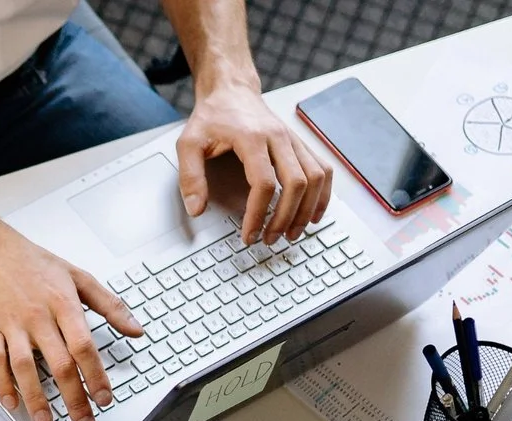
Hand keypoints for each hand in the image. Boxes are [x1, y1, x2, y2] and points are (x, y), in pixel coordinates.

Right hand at [0, 217, 143, 420]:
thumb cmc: (35, 264)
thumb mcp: (80, 277)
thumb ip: (110, 305)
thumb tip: (136, 329)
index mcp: (63, 304)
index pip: (84, 347)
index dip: (96, 376)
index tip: (104, 398)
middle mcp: (38, 317)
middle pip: (59, 365)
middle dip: (74, 398)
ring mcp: (12, 325)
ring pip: (25, 368)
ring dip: (36, 398)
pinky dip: (2, 385)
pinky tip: (12, 403)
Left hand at [177, 80, 331, 244]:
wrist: (231, 91)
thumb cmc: (212, 117)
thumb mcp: (189, 143)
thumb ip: (190, 176)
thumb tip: (196, 209)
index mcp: (251, 138)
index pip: (264, 183)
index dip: (258, 214)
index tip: (249, 234)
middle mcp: (278, 137)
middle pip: (296, 183)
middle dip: (285, 217)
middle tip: (270, 239)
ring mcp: (293, 140)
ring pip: (315, 177)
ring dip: (307, 209)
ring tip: (292, 233)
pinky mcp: (300, 144)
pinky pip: (323, 169)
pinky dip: (323, 194)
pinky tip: (313, 213)